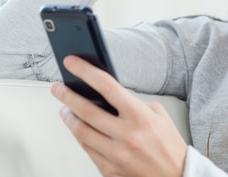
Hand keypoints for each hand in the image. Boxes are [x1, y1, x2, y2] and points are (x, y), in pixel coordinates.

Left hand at [51, 56, 186, 176]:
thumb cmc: (169, 145)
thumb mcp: (157, 115)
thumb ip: (132, 103)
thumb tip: (105, 94)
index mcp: (140, 116)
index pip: (106, 86)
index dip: (85, 71)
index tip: (71, 62)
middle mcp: (127, 136)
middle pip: (86, 110)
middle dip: (67, 95)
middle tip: (58, 88)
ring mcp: (117, 155)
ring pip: (81, 132)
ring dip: (69, 117)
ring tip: (65, 108)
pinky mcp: (111, 171)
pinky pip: (87, 150)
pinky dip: (80, 137)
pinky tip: (78, 128)